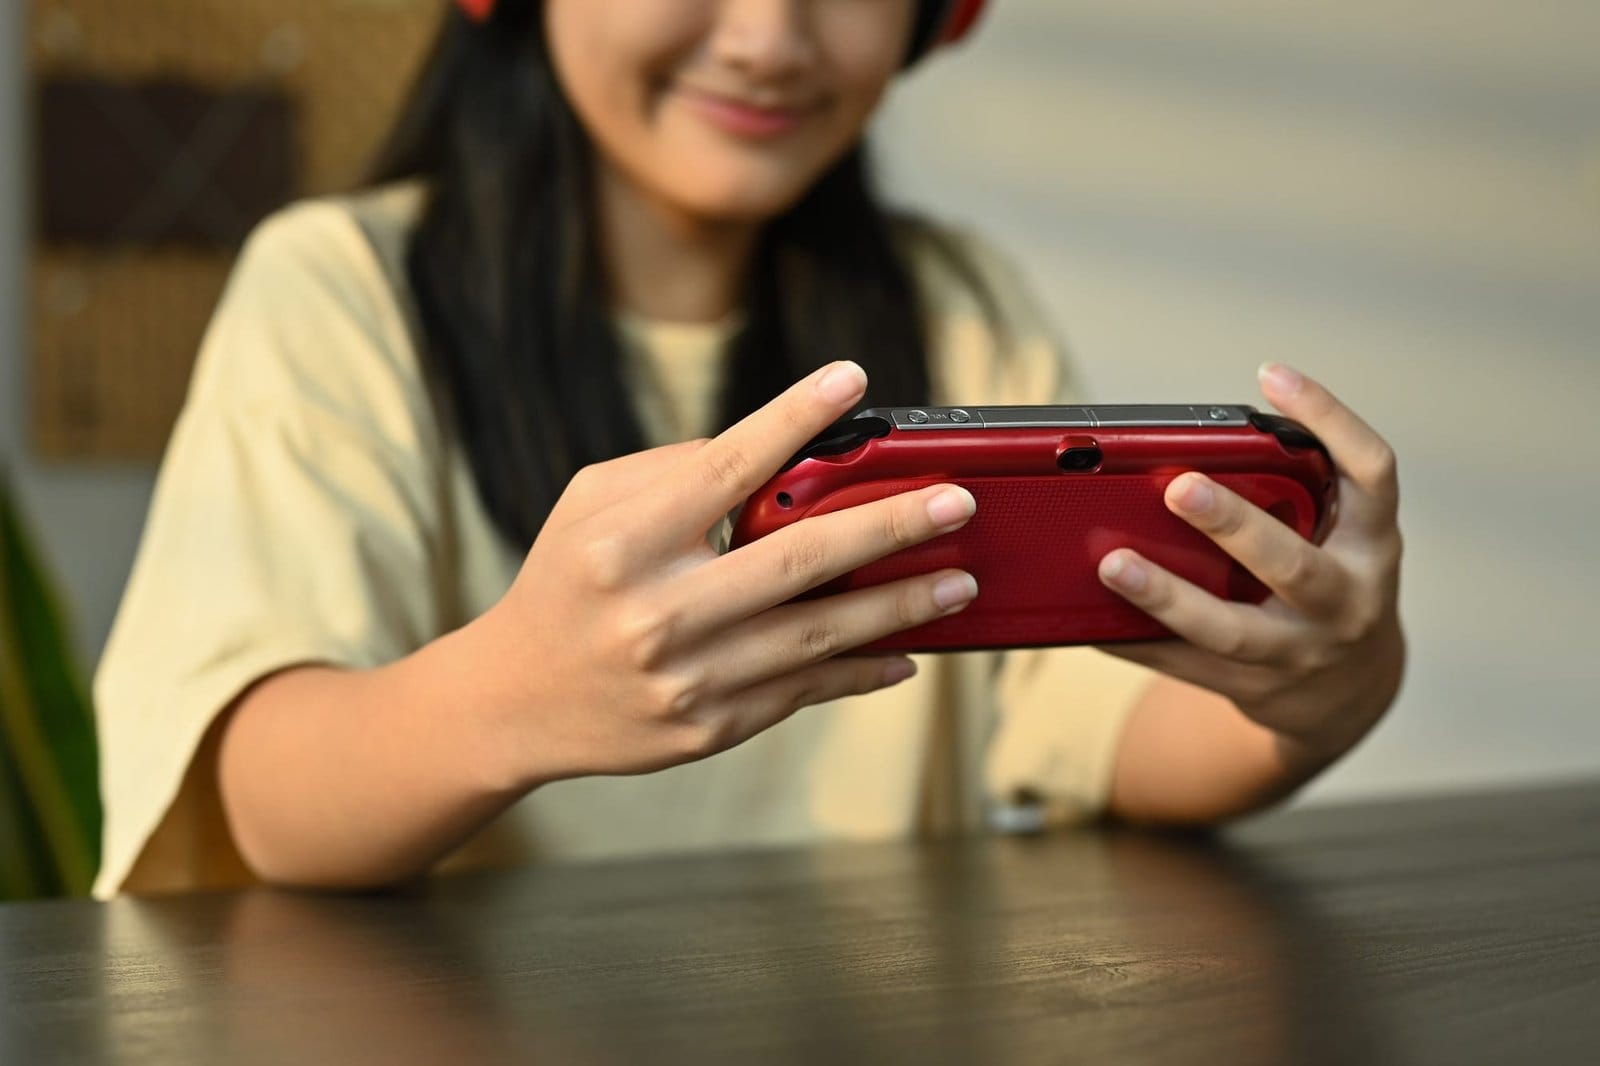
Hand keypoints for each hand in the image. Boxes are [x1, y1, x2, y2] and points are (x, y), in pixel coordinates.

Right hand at [468, 361, 980, 788]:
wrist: (513, 701)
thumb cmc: (562, 584)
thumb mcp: (587, 505)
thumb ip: (672, 471)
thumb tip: (775, 456)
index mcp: (623, 543)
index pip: (725, 467)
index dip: (793, 419)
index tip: (852, 381)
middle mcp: (657, 611)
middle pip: (797, 560)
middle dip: (888, 526)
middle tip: (956, 503)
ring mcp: (686, 676)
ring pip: (816, 636)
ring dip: (899, 606)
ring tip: (958, 580)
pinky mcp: (707, 726)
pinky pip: (803, 691)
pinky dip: (861, 669)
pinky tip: (907, 650)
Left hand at [1096, 363, 1405, 769]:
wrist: (1350, 693)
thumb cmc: (1329, 585)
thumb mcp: (1339, 538)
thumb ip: (1295, 495)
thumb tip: (1192, 449)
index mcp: (1370, 544)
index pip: (1371, 472)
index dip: (1330, 419)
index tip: (1273, 374)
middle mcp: (1346, 600)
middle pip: (1292, 564)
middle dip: (1234, 526)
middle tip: (1178, 487)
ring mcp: (1300, 652)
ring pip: (1230, 631)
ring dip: (1167, 596)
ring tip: (1112, 564)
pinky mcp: (1254, 689)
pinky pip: (1184, 664)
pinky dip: (1135, 640)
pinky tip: (1091, 620)